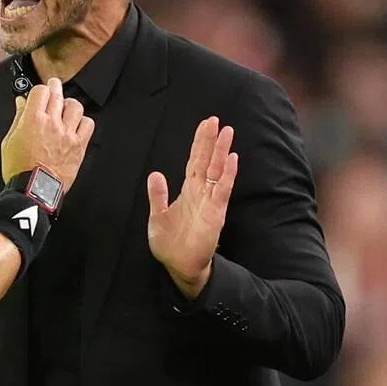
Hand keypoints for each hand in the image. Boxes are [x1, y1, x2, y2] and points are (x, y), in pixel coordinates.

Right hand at [1, 77, 94, 191]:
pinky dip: (83, 121)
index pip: (40, 90)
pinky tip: (75, 125)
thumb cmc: (19, 169)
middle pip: (58, 94)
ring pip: (75, 106)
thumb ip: (17, 119)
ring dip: (69, 105)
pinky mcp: (78, 146)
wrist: (33, 190)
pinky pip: (88, 124)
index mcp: (33, 120)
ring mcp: (67, 134)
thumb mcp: (9, 141)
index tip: (39, 92)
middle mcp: (52, 123)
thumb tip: (21, 103)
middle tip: (53, 88)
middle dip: (54, 87)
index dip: (39, 89)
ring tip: (65, 109)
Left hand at [147, 117, 237, 298]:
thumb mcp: (157, 216)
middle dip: (211, 141)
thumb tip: (155, 173)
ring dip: (222, 152)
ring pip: (217, 171)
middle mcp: (201, 192)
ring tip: (227, 132)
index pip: (195, 161)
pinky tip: (231, 159)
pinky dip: (228, 174)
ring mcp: (210, 201)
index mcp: (187, 190)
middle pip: (207, 161)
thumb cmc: (169, 242)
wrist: (178, 265)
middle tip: (215, 120)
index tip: (205, 125)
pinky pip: (222, 190)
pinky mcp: (216, 213)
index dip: (199, 143)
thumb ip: (158, 195)